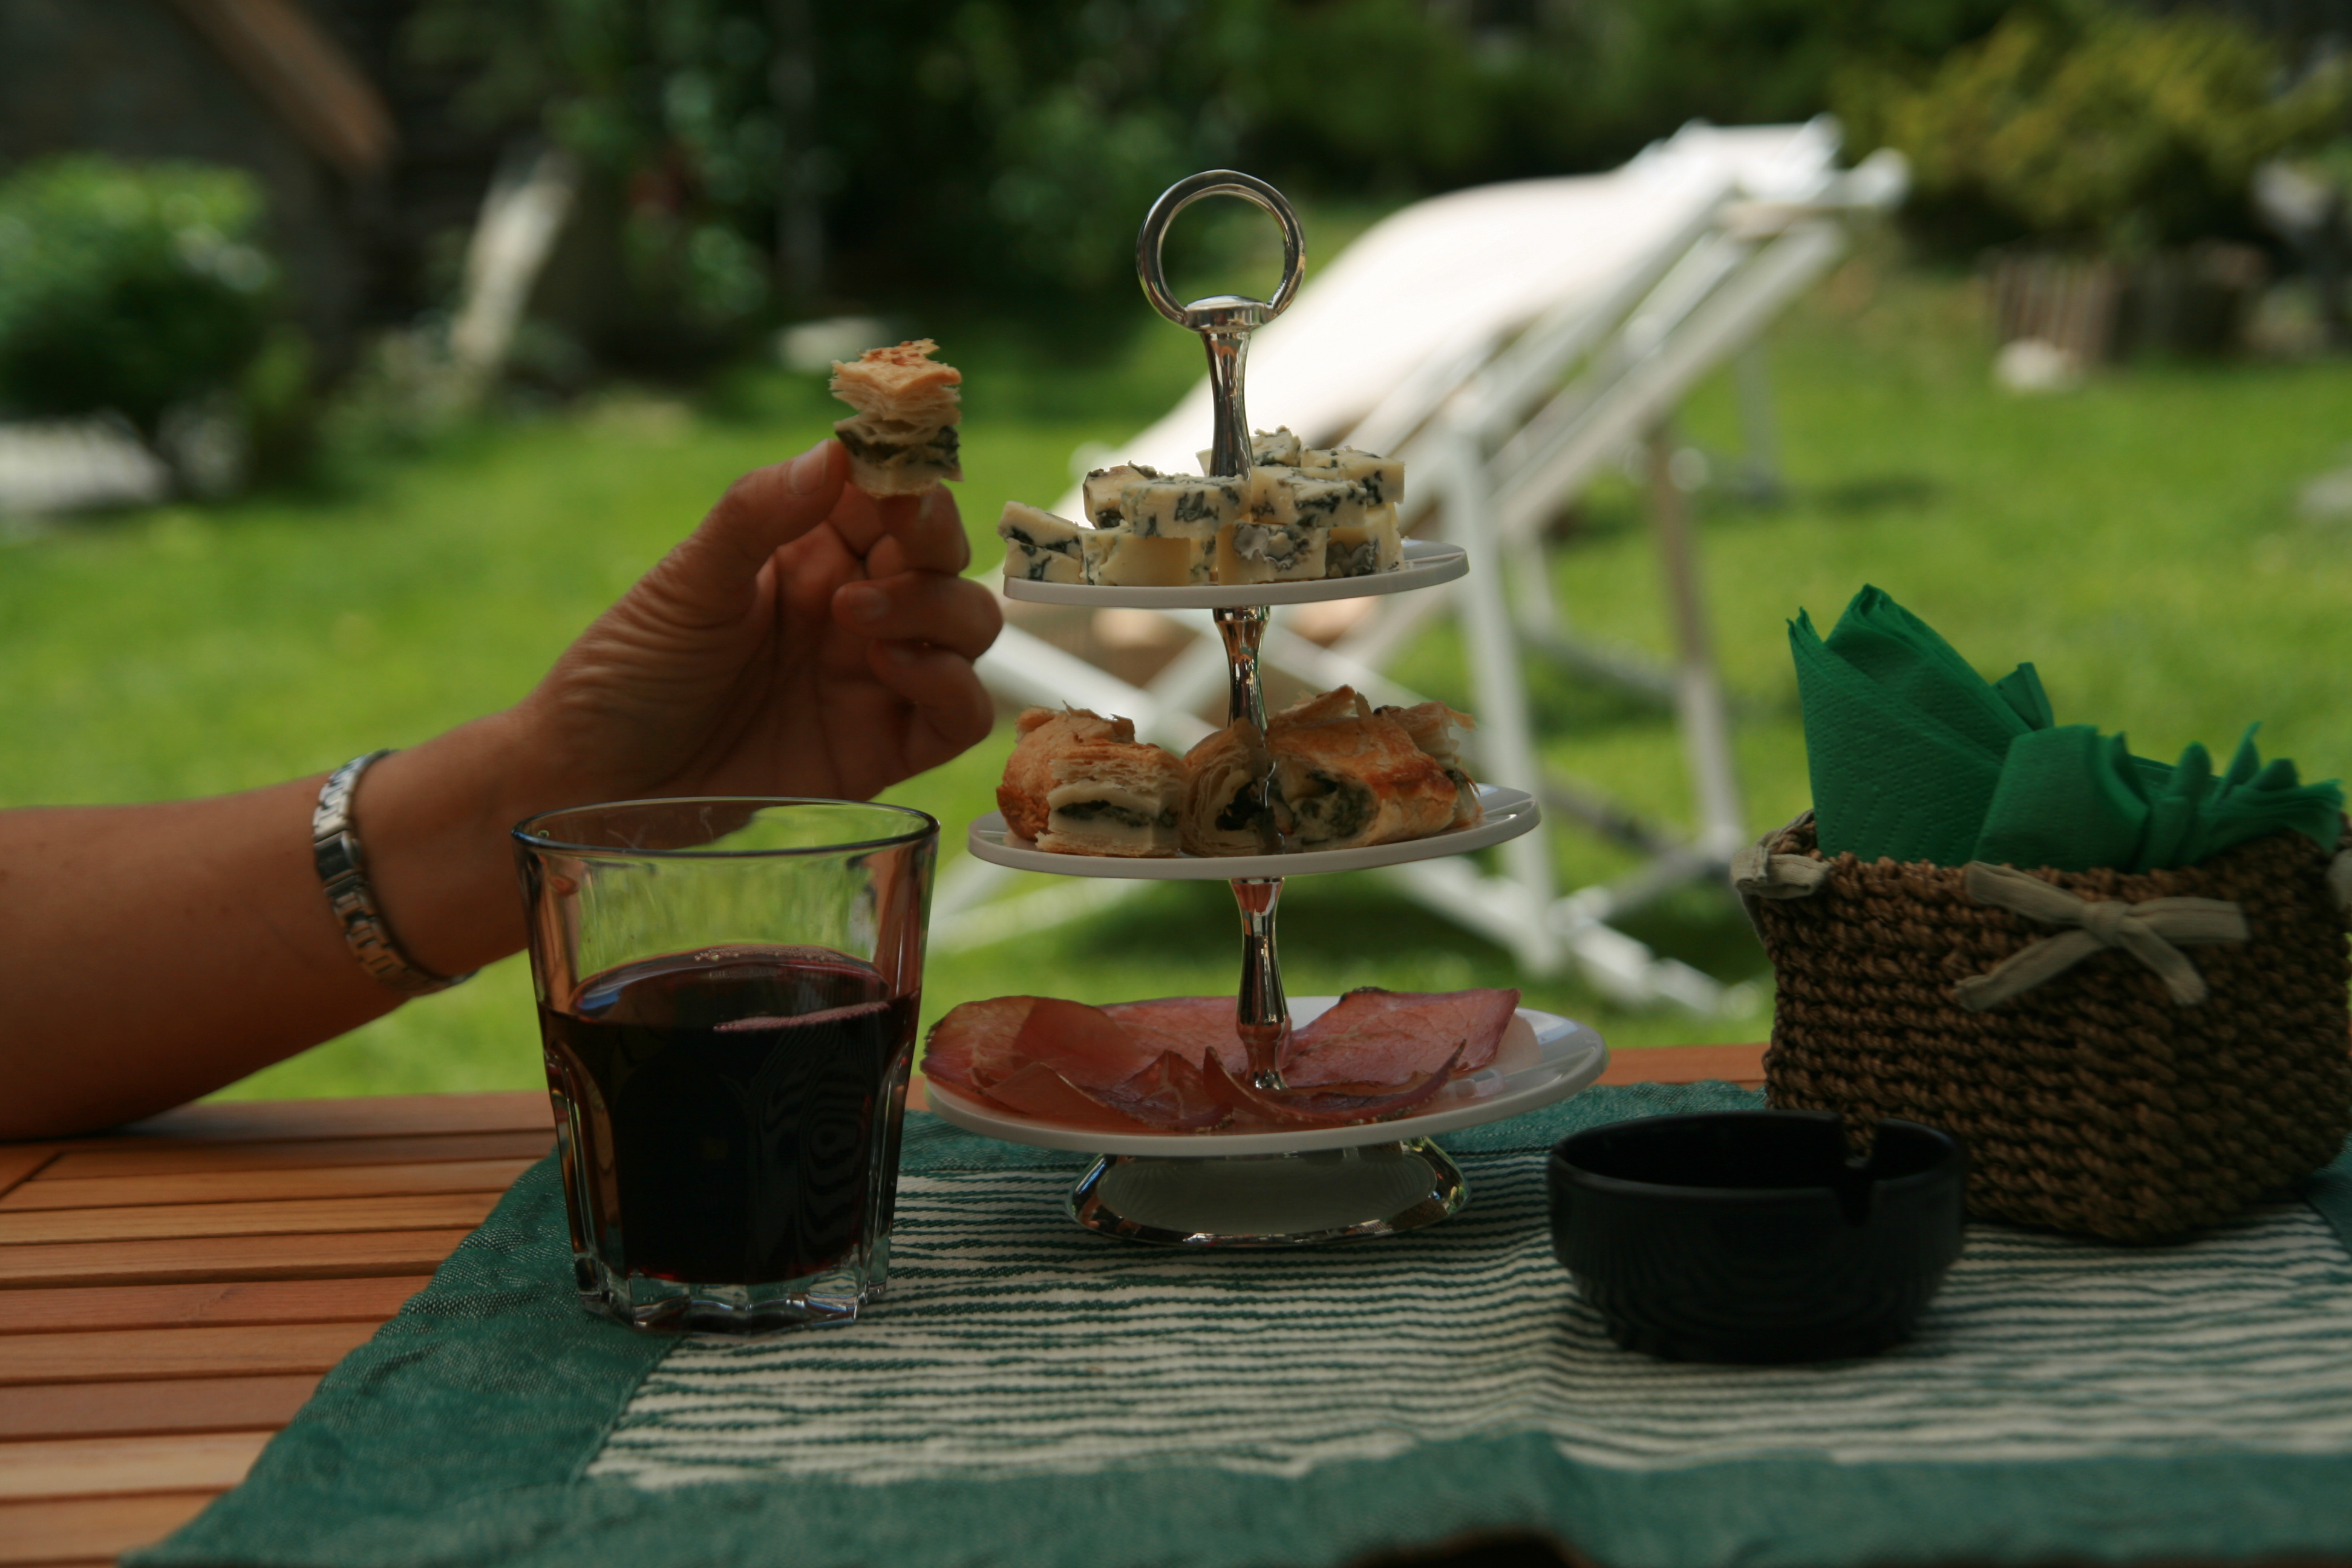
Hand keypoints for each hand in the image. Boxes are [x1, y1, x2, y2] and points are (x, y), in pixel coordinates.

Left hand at [517, 438, 1002, 804]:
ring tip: (858, 616)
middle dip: (935, 538)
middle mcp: (851, 606)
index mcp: (805, 548)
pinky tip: (892, 670)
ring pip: (967, 627)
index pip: (886, 492)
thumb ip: (758, 516)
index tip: (900, 474)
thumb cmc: (626, 674)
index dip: (906, 475)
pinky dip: (952, 687)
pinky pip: (961, 715)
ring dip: (938, 608)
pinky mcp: (882, 749)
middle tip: (898, 545)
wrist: (593, 788)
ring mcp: (872, 677)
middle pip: (943, 555)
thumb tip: (835, 452)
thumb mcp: (684, 585)